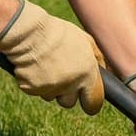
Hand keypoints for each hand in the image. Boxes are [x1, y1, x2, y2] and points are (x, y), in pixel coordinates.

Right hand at [0, 0, 103, 114]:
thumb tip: (106, 73)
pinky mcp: (32, 89)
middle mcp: (72, 85)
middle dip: (65, 95)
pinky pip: (34, 91)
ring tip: (45, 67)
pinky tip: (32, 66)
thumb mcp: (86, 41)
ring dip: (49, 88)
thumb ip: (98, 59)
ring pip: (51, 97)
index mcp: (88, 75)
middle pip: (69, 102)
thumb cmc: (58, 34)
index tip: (87, 102)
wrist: (29, 31)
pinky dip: (32, 82)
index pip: (94, 102)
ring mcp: (51, 88)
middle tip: (60, 77)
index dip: (90, 104)